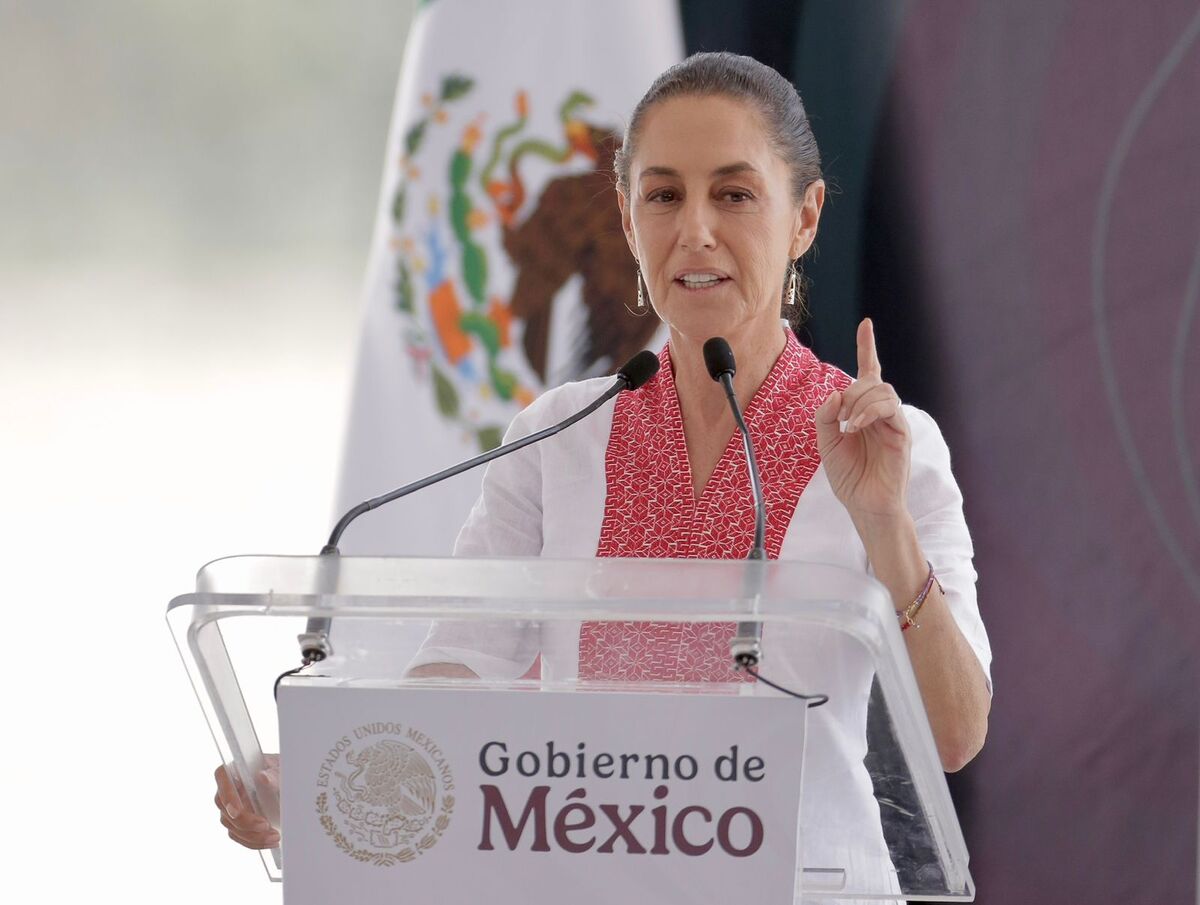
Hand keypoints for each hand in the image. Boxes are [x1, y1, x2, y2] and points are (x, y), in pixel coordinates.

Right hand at [214, 755, 279, 849]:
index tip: (236, 811)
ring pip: (232, 827)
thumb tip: (264, 777)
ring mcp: (232, 808)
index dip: (226, 795)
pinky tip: (269, 841)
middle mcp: (230, 788)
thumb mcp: (281, 768)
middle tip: (265, 826)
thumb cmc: (281, 770)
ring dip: (253, 836)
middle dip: (245, 822)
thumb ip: (274, 774)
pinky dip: (254, 842)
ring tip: (274, 836)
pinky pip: (240, 836)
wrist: (287, 783)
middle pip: (225, 809)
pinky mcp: (239, 822)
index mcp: (237, 768)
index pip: (222, 777)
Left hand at [814, 318, 909, 520]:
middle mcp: (880, 413)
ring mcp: (893, 423)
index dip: (867, 348)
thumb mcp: (826, 443)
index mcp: (863, 412)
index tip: (866, 324)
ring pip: (882, 391)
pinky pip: (889, 409)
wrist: (865, 504)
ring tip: (848, 425)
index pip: (868, 373)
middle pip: (872, 381)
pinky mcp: (901, 434)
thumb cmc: (849, 476)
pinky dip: (869, 412)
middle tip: (840, 417)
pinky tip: (855, 426)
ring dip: (860, 401)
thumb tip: (834, 394)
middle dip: (852, 391)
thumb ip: (825, 417)